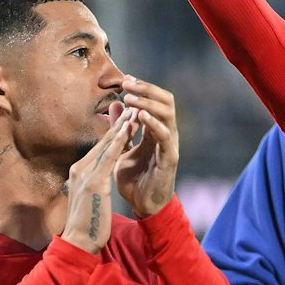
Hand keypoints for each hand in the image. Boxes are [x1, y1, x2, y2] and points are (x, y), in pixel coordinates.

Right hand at [62, 105, 136, 252]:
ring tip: (135, 110)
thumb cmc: (88, 223)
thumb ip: (94, 183)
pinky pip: (109, 157)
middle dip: (119, 123)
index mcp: (80, 172)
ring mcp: (85, 174)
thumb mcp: (91, 197)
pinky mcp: (93, 182)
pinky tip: (130, 129)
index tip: (127, 117)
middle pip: (103, 141)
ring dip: (121, 126)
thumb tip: (99, 176)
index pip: (100, 148)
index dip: (114, 132)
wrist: (79, 242)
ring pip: (106, 144)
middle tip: (132, 104)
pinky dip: (119, 141)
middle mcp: (81, 169)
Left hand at [114, 77, 178, 216]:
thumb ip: (120, 128)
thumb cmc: (134, 179)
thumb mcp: (121, 148)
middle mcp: (166, 134)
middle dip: (147, 89)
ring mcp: (170, 145)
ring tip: (131, 97)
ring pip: (168, 114)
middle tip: (128, 82)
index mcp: (155, 130)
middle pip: (166, 101)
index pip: (155, 100)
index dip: (142, 88)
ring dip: (149, 103)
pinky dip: (154, 123)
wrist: (143, 205)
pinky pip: (165, 136)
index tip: (124, 79)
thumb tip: (114, 104)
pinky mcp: (169, 158)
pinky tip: (141, 115)